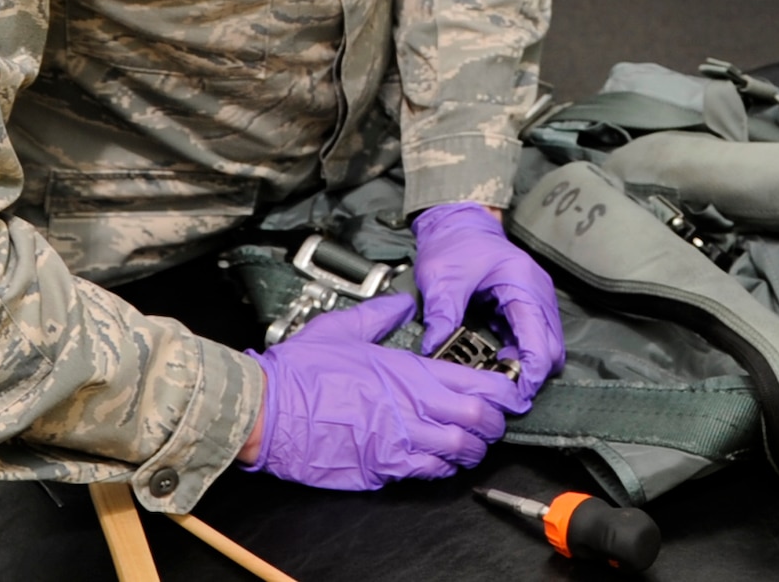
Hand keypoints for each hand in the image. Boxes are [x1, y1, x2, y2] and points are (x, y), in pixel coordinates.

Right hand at [241, 292, 524, 488]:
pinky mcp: (382, 468)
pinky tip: (439, 460)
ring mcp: (399, 442)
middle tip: (495, 420)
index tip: (510, 391)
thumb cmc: (301, 372)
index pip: (477, 383)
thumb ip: (381, 314)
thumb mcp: (344, 328)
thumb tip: (401, 304)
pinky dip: (442, 469)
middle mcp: (412, 408)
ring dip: (472, 449)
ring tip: (471, 443)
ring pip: (459, 452)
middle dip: (495, 424)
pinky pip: (428, 474)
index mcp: (409, 372)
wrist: (268, 411)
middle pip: (479, 421)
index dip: (502, 391)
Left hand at [413, 202, 564, 398]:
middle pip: (552, 349)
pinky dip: (520, 354)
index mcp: (523, 284)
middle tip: (503, 392)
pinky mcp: (527, 306)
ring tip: (496, 376)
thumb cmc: (455, 244)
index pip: (539, 340)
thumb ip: (441, 314)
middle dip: (532, 374)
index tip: (515, 396)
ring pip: (546, 346)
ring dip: (526, 365)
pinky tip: (496, 359)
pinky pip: (533, 339)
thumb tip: (433, 349)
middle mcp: (538, 294)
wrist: (459, 224)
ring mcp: (535, 300)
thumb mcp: (441, 278)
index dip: (531, 373)